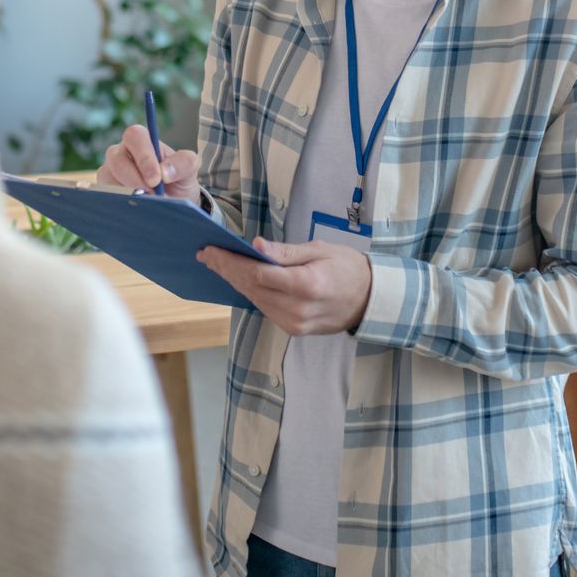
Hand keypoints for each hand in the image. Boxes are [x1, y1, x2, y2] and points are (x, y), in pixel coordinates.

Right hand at [97, 125, 202, 200]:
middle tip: (152, 196)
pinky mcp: (104, 191)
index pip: (135, 137)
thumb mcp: (189, 169)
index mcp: (142, 141)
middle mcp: (121, 153)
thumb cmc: (178, 180)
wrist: (174, 202)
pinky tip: (134, 214)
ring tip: (145, 207)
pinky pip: (104, 197)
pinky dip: (119, 206)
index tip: (156, 179)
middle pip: (117, 159)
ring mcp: (110, 172)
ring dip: (126, 194)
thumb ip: (184, 163)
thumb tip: (165, 172)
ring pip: (108, 179)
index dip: (144, 156)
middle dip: (135, 179)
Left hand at [198, 239, 372, 335]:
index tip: (211, 250)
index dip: (231, 262)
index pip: (257, 274)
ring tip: (218, 263)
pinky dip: (250, 292)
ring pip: (254, 299)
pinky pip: (264, 308)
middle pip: (251, 288)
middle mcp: (297, 309)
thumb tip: (257, 246)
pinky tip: (239, 278)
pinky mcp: (293, 329)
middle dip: (226, 270)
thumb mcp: (319, 250)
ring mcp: (294, 323)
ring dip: (234, 281)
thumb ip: (286, 253)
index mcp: (306, 285)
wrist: (370, 300)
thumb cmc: (347, 268)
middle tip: (206, 254)